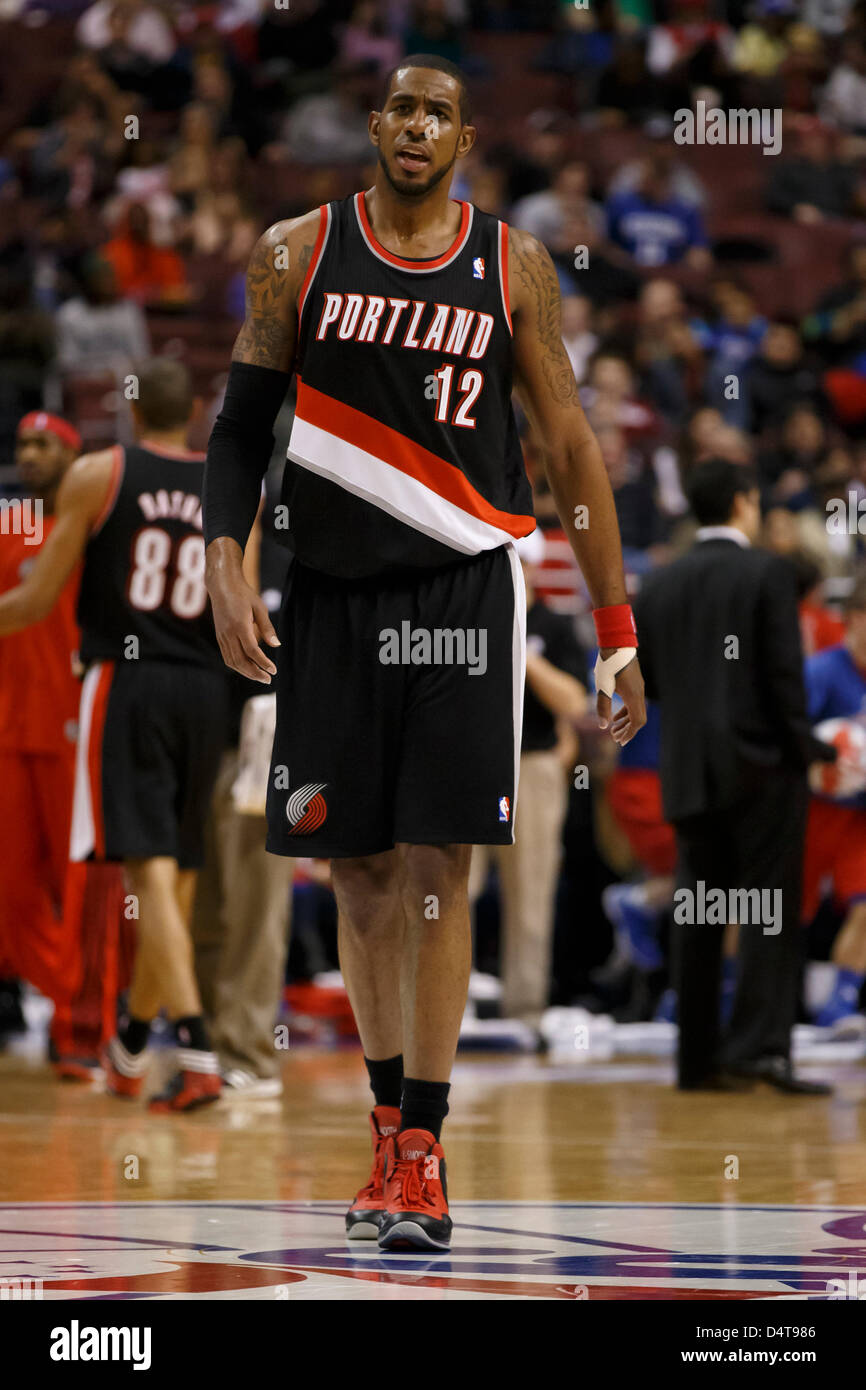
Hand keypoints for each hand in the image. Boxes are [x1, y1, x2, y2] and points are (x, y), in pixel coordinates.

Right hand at [206, 542, 279, 683]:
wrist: (222, 586)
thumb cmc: (243, 594)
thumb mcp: (260, 607)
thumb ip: (267, 627)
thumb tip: (276, 645)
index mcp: (240, 625)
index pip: (252, 651)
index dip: (263, 663)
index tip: (274, 671)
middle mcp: (228, 633)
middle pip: (241, 660)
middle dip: (255, 673)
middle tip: (268, 679)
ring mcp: (222, 636)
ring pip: (232, 661)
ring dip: (246, 672)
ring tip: (260, 676)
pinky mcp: (219, 637)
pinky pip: (227, 657)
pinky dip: (237, 666)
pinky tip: (247, 668)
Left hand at [597, 650, 645, 746]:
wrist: (617, 645)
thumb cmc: (608, 665)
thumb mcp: (602, 687)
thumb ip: (603, 707)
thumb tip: (603, 726)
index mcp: (633, 696)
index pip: (637, 721)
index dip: (629, 733)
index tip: (619, 741)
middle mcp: (639, 693)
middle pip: (638, 719)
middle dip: (627, 730)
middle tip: (615, 738)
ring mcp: (639, 688)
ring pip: (636, 711)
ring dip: (626, 722)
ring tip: (613, 729)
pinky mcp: (635, 684)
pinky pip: (634, 703)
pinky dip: (626, 712)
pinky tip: (615, 716)